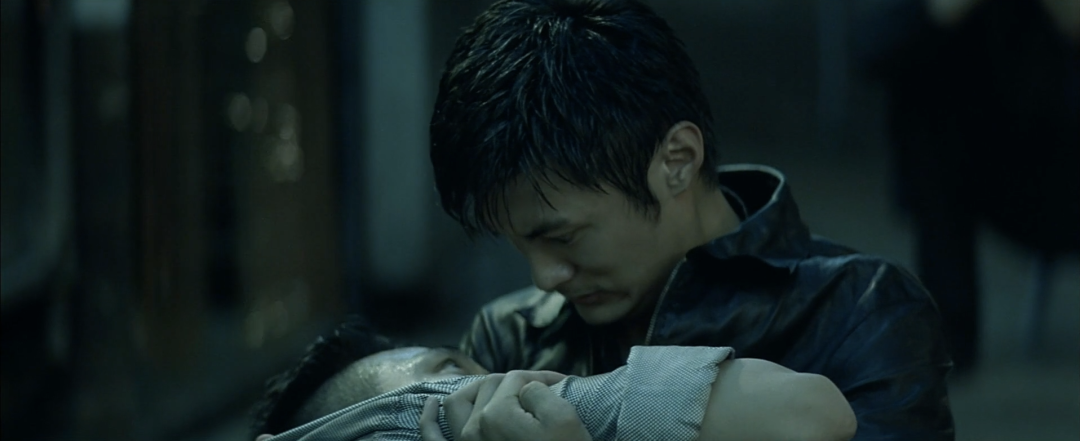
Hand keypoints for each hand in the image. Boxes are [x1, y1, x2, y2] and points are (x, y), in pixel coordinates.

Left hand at [419, 370, 590, 440]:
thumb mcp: (562, 419)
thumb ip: (537, 391)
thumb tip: (524, 386)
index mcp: (498, 416)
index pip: (515, 379)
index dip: (540, 377)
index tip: (560, 383)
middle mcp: (474, 430)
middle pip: (489, 387)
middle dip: (513, 383)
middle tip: (538, 390)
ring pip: (458, 404)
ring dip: (473, 390)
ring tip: (492, 388)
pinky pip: (434, 438)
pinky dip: (429, 419)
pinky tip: (432, 404)